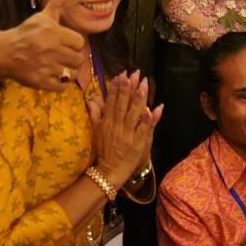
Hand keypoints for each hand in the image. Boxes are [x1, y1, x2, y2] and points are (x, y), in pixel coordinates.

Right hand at [0, 0, 83, 90]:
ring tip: (56, 65)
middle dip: (71, 58)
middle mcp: (51, 50)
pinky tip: (53, 76)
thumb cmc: (26, 32)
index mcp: (53, 33)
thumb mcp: (42, 16)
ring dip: (66, 70)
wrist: (4, 52)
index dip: (73, 43)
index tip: (64, 43)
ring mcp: (45, 67)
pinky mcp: (40, 81)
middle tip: (61, 55)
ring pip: (71, 73)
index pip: (79, 43)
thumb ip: (58, 1)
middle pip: (78, 59)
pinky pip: (61, 87)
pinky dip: (60, 84)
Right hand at [88, 71, 161, 186]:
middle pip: (123, 105)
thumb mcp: (96, 131)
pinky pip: (143, 130)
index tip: (121, 74)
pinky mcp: (138, 144)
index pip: (111, 102)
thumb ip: (95, 114)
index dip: (116, 88)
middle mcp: (116, 127)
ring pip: (134, 114)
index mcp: (107, 123)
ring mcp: (128, 135)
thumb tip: (92, 99)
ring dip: (139, 99)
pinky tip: (153, 109)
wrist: (109, 172)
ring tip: (143, 85)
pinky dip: (148, 120)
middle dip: (128, 88)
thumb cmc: (103, 150)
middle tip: (133, 73)